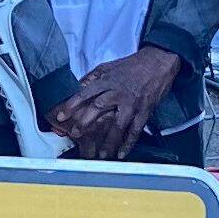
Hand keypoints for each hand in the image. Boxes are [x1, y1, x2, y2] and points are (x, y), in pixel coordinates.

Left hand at [46, 47, 180, 158]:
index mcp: (107, 81)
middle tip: (75, 135)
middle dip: (85, 123)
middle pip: (98, 109)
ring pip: (117, 124)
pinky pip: (135, 130)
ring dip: (108, 141)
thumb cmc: (132, 65)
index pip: (85, 93)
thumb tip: (77, 85)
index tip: (60, 116)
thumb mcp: (109, 66)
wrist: (158, 62)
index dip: (72, 105)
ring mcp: (132, 104)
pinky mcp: (144, 111)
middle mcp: (118, 93)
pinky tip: (121, 153)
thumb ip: (92, 76)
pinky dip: (128, 143)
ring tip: (100, 154)